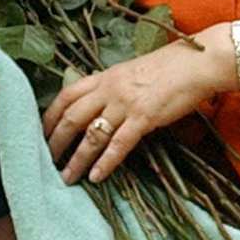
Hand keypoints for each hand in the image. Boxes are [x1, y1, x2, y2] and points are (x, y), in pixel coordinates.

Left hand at [43, 31, 222, 183]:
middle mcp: (110, 88)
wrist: (198, 62)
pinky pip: (119, 144)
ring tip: (67, 177)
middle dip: (55, 141)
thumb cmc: (170, 67)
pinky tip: (96, 176)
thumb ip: (114, 86)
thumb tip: (101, 104)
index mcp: (105, 76)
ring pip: (92, 134)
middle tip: (46, 161)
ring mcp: (126, 103)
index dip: (50, 115)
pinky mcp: (144, 117)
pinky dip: (106, 162)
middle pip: (72, 116)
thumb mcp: (133, 71)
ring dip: (76, 158)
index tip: (41, 132)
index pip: (67, 94)